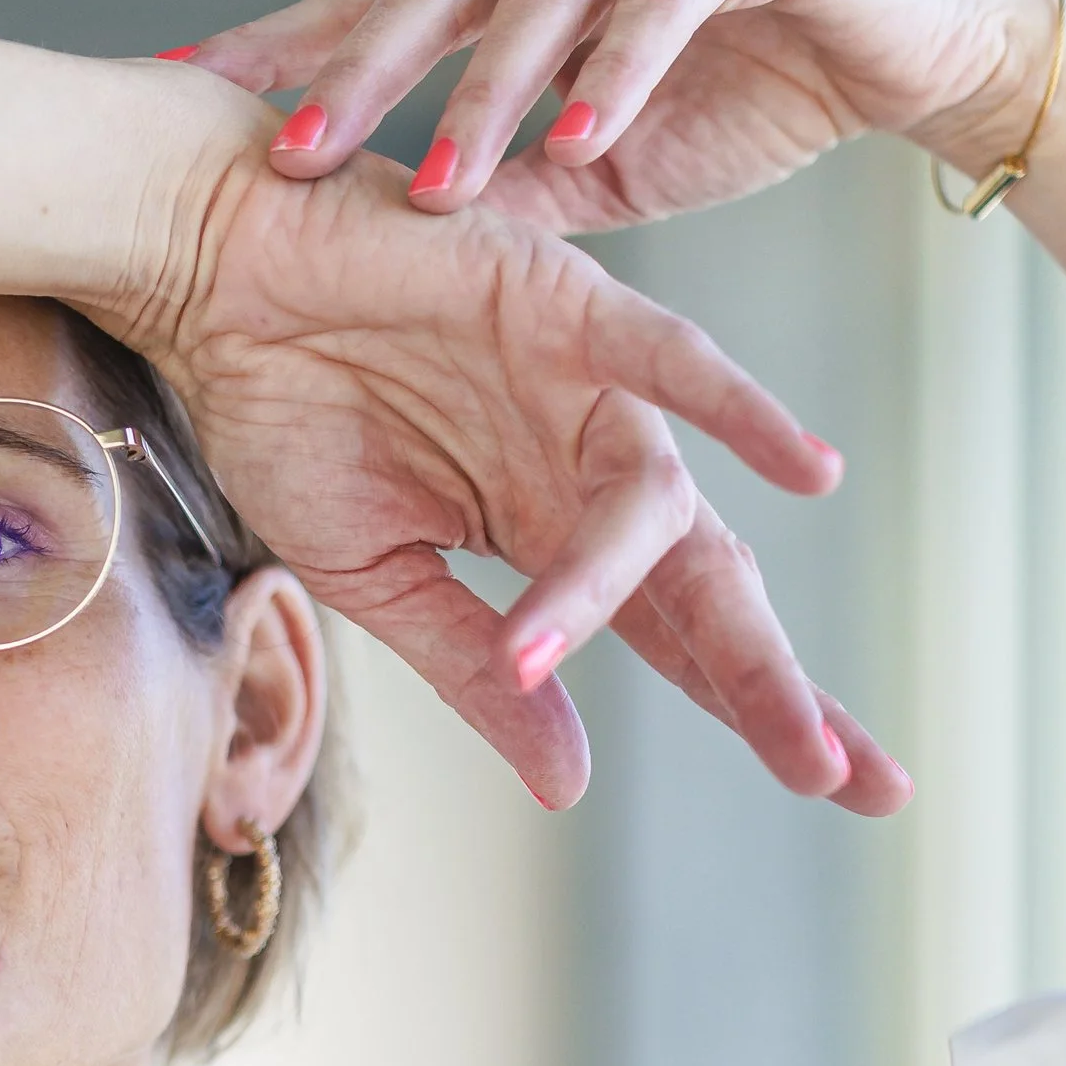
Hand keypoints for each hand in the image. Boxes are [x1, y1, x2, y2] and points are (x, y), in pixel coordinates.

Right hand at [125, 147, 908, 814]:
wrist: (206, 276)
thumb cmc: (277, 407)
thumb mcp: (376, 577)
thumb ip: (478, 669)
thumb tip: (570, 787)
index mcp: (546, 535)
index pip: (673, 639)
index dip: (754, 707)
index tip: (843, 789)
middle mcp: (584, 467)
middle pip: (709, 587)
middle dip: (782, 685)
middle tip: (860, 781)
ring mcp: (581, 387)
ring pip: (668, 510)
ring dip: (713, 613)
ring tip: (748, 701)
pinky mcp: (562, 306)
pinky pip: (669, 361)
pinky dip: (739, 411)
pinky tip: (809, 468)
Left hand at [181, 0, 1057, 244]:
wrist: (918, 52)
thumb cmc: (750, 98)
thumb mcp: (604, 166)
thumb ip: (510, 187)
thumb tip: (396, 244)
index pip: (385, 4)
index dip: (290, 50)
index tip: (193, 104)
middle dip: (356, 79)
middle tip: (287, 160)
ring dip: (484, 98)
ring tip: (435, 190)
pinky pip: (664, 2)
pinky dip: (618, 72)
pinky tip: (578, 137)